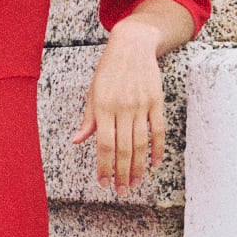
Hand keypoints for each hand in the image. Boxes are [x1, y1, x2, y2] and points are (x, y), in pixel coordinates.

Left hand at [68, 11, 167, 196]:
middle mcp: (122, 108)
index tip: (104, 183)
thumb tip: (78, 141)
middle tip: (121, 191)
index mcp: (103, 107)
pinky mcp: (156, 101)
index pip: (103, 145)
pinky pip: (158, 130)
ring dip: (138, 167)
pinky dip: (158, 149)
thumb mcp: (93, 92)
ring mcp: (141, 105)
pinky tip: (155, 164)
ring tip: (135, 184)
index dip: (104, 167)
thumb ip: (88, 119)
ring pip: (141, 143)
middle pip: (123, 149)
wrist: (132, 45)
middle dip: (122, 173)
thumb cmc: (108, 70)